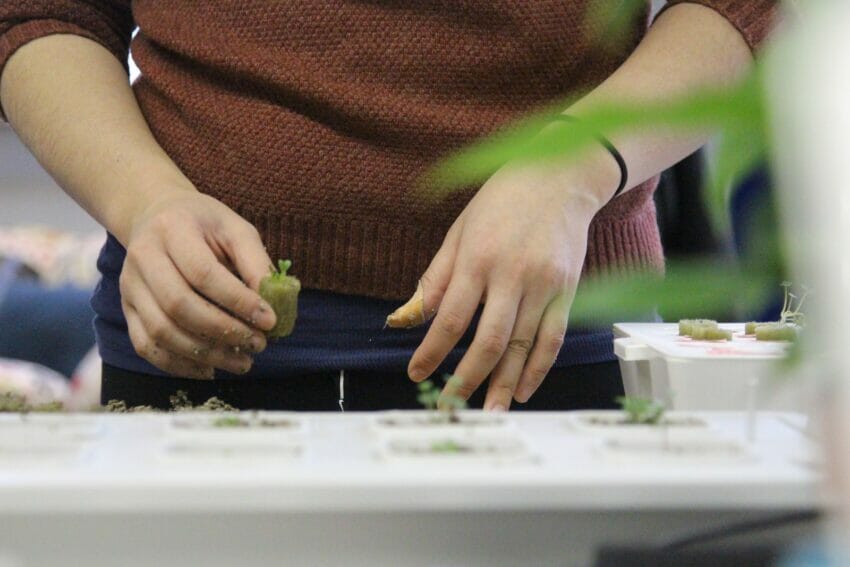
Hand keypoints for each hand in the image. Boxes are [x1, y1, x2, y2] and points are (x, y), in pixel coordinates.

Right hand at [119, 189, 276, 378]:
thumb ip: (256, 262)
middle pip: (179, 305)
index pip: (203, 273)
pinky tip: (210, 369)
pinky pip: (146, 346)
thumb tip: (274, 304)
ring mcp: (129, 285)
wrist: (156, 216)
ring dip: (205, 354)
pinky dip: (179, 365)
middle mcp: (142, 257)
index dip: (238, 301)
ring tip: (242, 362)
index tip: (270, 320)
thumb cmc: (205, 225)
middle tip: (258, 344)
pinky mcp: (125, 308)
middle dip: (224, 331)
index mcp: (172, 229)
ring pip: (161, 331)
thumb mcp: (236, 229)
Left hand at [404, 155, 615, 409]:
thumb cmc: (501, 202)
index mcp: (478, 258)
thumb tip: (408, 318)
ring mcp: (545, 284)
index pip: (451, 317)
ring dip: (503, 383)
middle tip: (449, 405)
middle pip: (489, 340)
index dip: (432, 351)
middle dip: (467, 377)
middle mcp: (512, 274)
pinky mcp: (568, 290)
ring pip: (523, 346)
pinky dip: (538, 368)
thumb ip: (436, 278)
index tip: (416, 374)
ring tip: (487, 412)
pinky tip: (522, 390)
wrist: (561, 176)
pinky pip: (552, 337)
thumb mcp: (459, 232)